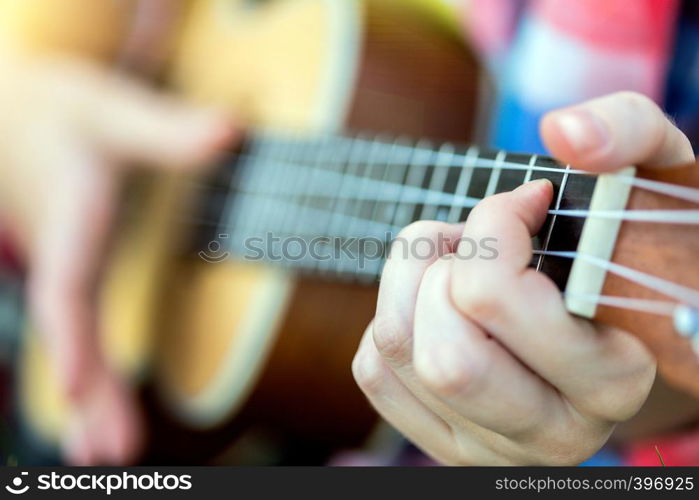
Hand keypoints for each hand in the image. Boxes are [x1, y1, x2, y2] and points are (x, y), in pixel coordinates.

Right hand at [0, 51, 235, 463]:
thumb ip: (166, 131)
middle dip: (89, 391)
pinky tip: (103, 415)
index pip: (67, 285)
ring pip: (77, 342)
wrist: (19, 115)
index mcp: (71, 215)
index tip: (74, 385)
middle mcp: (63, 253)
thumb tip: (230, 131)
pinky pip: (84, 332)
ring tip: (109, 455)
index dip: (72, 335)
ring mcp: (68, 268)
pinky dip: (94, 376)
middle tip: (109, 454)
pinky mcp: (78, 274)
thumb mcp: (113, 110)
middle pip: (73, 333)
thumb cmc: (69, 113)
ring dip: (92, 399)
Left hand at [352, 92, 694, 464]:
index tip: (525, 201)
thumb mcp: (654, 183)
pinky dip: (393, 315)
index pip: (495, 300)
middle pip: (442, 351)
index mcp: (609, 380)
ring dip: (409, 279)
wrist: (625, 321)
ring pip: (398, 352)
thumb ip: (630, 135)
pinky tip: (437, 304)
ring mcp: (488, 444)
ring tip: (455, 262)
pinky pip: (376, 370)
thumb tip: (564, 133)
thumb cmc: (632, 250)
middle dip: (443, 266)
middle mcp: (549, 432)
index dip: (492, 227)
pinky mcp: (443, 440)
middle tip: (479, 241)